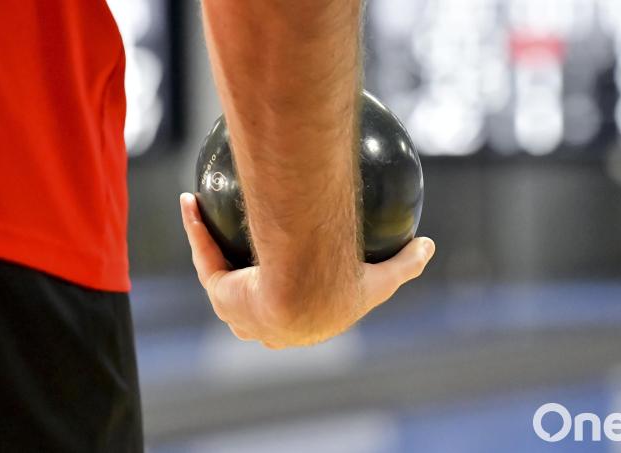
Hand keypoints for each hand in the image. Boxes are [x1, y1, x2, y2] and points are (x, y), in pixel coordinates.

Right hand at [180, 193, 434, 348]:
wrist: (307, 292)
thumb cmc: (345, 288)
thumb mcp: (385, 278)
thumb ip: (406, 264)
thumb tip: (430, 244)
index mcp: (303, 324)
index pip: (296, 313)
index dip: (293, 293)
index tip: (294, 267)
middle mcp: (266, 322)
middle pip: (251, 294)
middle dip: (244, 272)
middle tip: (250, 241)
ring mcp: (239, 308)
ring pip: (221, 273)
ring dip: (211, 245)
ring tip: (208, 213)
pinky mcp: (219, 292)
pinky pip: (204, 253)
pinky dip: (196, 227)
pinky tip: (190, 198)